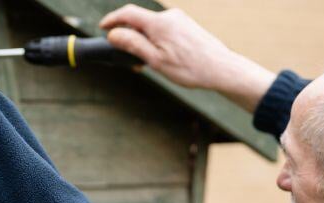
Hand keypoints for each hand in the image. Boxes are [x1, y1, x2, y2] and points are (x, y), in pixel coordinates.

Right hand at [100, 4, 273, 111]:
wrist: (221, 69)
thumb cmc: (190, 68)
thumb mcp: (155, 60)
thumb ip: (132, 45)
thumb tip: (113, 34)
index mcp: (159, 23)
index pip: (128, 13)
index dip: (112, 19)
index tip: (102, 27)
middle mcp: (169, 16)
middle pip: (140, 21)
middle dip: (130, 36)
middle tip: (127, 58)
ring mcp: (179, 20)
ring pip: (152, 27)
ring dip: (144, 42)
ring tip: (148, 63)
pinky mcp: (186, 25)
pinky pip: (164, 30)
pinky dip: (156, 41)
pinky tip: (162, 58)